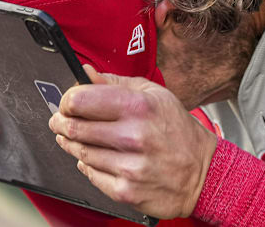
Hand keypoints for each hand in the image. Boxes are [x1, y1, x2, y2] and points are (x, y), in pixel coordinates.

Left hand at [49, 65, 217, 218]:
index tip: (67, 103)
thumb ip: (115, 83)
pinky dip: (88, 166)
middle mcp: (133, 136)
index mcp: (138, 107)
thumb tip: (85, 73)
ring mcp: (129, 166)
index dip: (67, 101)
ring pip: (79, 153)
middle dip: (62, 123)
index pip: (80, 101)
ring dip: (73, 145)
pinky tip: (98, 159)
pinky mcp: (126, 191)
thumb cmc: (178, 131)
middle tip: (62, 121)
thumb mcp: (154, 94)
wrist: (202, 171)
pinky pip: (91, 175)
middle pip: (74, 128)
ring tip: (79, 139)